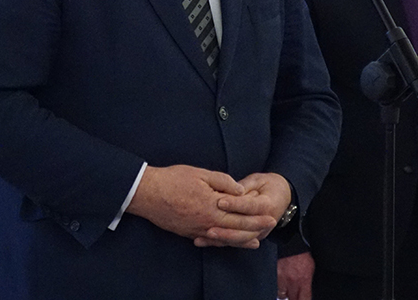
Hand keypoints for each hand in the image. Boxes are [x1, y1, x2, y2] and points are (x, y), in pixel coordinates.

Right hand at [127, 164, 271, 247]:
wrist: (147, 194)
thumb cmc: (173, 180)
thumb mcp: (201, 174)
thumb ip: (223, 182)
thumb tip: (240, 191)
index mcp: (212, 206)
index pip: (240, 215)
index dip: (257, 217)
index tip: (270, 216)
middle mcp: (207, 222)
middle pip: (235, 229)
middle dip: (254, 229)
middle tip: (269, 226)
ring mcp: (197, 230)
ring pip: (224, 239)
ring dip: (240, 240)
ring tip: (254, 242)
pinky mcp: (187, 233)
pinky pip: (210, 241)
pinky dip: (222, 242)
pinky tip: (227, 242)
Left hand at [198, 171, 290, 246]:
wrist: (282, 196)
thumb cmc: (267, 184)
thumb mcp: (257, 180)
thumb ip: (243, 186)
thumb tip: (229, 190)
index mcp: (268, 205)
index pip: (250, 206)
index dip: (235, 204)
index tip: (220, 202)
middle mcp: (266, 223)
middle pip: (245, 231)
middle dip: (226, 231)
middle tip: (208, 228)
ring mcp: (259, 233)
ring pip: (239, 240)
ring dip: (220, 240)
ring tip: (202, 237)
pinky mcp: (252, 237)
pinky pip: (235, 242)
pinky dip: (219, 243)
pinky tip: (203, 241)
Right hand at [277, 251, 314, 299]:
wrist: (290, 244)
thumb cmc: (302, 255)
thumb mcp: (311, 269)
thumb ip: (308, 283)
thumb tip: (307, 292)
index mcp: (304, 281)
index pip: (304, 299)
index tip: (302, 299)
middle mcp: (292, 282)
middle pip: (293, 299)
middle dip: (294, 298)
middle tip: (295, 293)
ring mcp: (282, 280)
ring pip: (282, 295)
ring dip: (285, 293)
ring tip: (288, 287)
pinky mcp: (274, 276)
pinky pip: (275, 286)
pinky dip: (278, 286)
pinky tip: (282, 281)